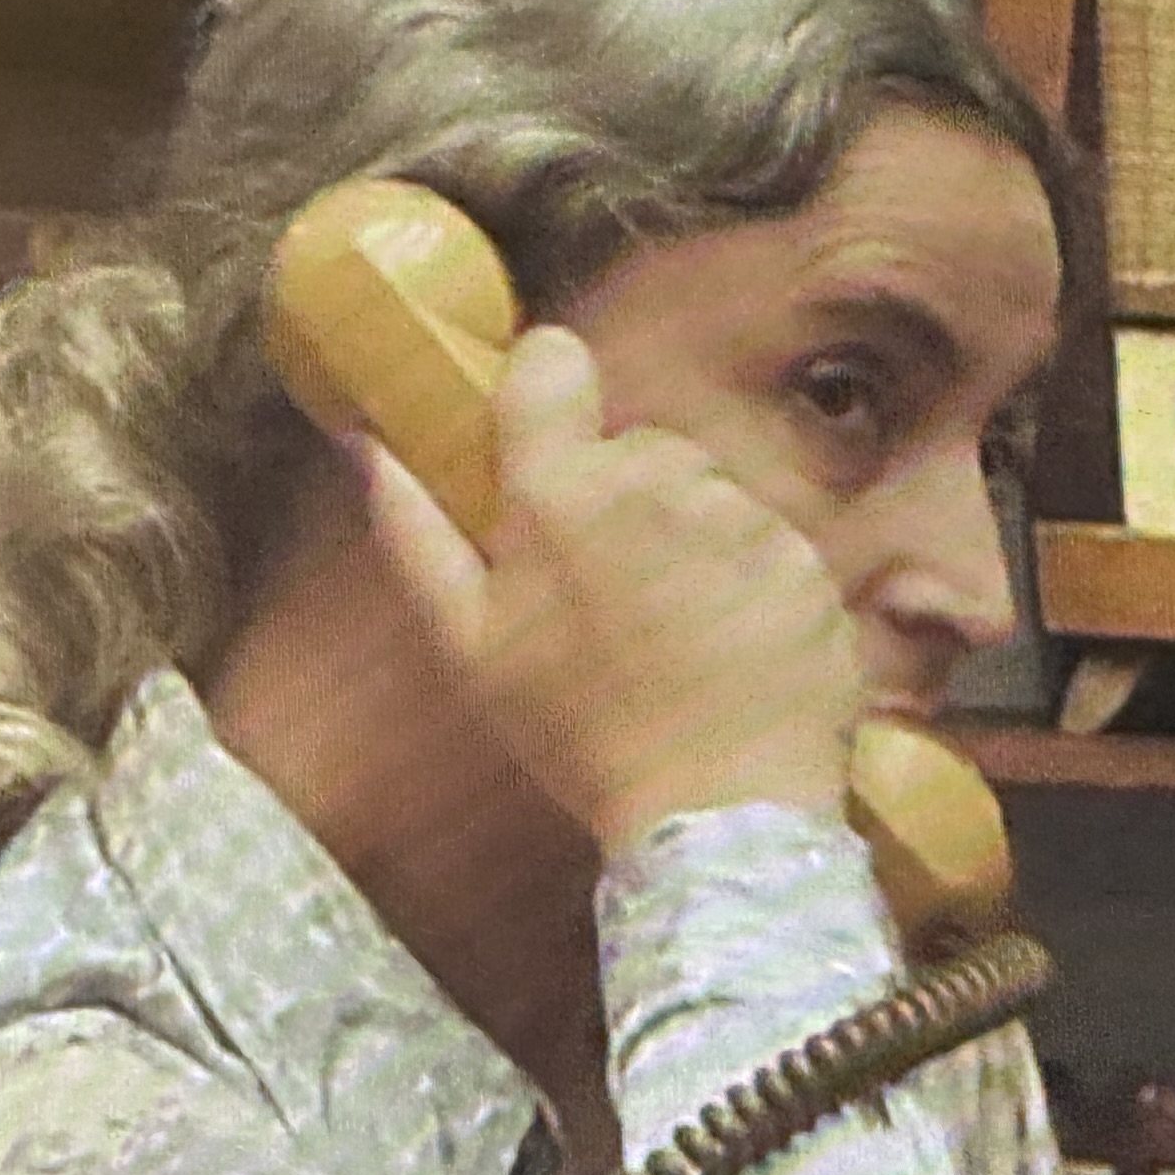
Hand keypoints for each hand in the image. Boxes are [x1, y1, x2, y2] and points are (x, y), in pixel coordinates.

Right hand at [360, 325, 859, 853]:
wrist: (718, 812)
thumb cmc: (579, 736)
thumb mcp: (468, 647)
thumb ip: (413, 533)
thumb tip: (363, 444)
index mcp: (561, 492)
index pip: (554, 361)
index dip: (548, 390)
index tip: (546, 447)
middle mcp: (661, 484)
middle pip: (640, 445)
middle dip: (624, 498)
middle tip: (611, 596)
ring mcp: (747, 520)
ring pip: (711, 495)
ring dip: (692, 542)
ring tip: (675, 636)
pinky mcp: (811, 560)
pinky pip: (772, 543)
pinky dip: (753, 583)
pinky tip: (732, 652)